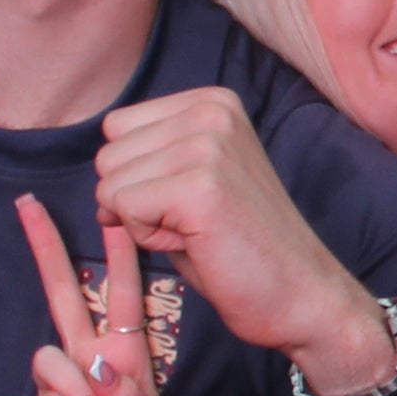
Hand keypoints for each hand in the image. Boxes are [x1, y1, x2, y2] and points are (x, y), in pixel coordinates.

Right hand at [16, 196, 184, 395]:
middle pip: (59, 295)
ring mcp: (58, 385)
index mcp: (122, 353)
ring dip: (75, 393)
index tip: (111, 216)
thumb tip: (96, 371)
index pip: (118, 296)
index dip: (116, 258)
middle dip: (46, 250)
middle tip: (29, 206)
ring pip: (48, 359)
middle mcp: (85, 359)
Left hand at [90, 85, 378, 376]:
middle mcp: (211, 113)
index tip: (188, 200)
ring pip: (110, 183)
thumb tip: (98, 173)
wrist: (298, 293)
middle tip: (193, 222)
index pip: (117, 128)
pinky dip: (148, 238)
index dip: (138, 175)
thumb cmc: (240, 246)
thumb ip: (152, 159)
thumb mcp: (194, 179)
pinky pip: (123, 208)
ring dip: (141, 221)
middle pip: (108, 153)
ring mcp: (208, 146)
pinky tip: (194, 243)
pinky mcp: (200, 186)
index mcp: (212, 102)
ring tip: (196, 231)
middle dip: (134, 199)